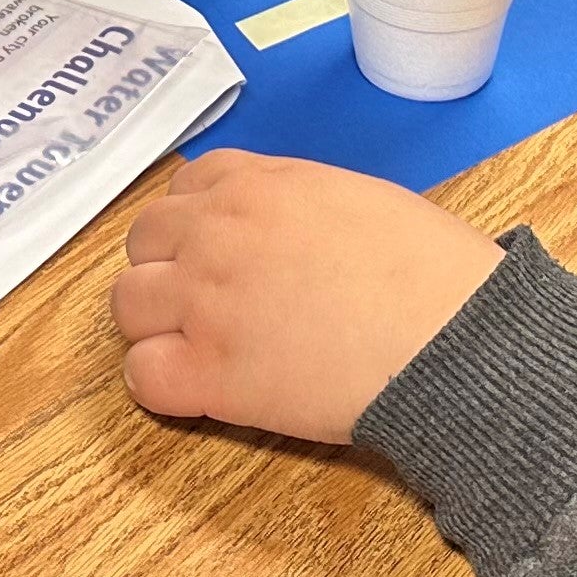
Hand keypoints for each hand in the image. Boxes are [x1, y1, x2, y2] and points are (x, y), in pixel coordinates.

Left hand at [113, 151, 504, 444]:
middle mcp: (216, 232)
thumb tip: (286, 231)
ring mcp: (204, 301)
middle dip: (168, 269)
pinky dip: (161, 386)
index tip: (218, 251)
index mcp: (255, 183)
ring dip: (156, 325)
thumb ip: (297, 202)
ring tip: (201, 350)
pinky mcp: (208, 373)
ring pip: (127, 305)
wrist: (449, 335)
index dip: (195, 223)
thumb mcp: (356, 197)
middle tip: (209, 305)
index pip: (182, 188)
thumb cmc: (430, 269)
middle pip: (143, 241)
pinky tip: (201, 392)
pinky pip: (142, 376)